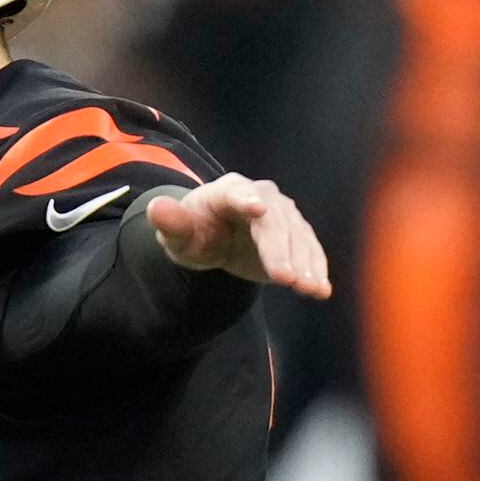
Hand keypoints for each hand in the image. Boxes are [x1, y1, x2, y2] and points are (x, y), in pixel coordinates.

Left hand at [141, 173, 331, 297]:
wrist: (214, 238)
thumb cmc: (193, 233)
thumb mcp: (177, 234)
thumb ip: (170, 223)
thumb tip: (157, 208)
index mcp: (228, 190)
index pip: (239, 193)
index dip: (248, 201)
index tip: (258, 210)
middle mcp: (261, 196)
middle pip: (275, 222)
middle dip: (283, 250)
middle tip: (288, 279)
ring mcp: (282, 215)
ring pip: (298, 237)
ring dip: (307, 263)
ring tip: (312, 290)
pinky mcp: (296, 235)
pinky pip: (309, 250)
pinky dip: (316, 269)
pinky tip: (322, 290)